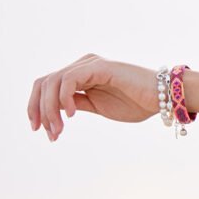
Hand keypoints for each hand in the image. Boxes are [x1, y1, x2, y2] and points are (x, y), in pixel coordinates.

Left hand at [27, 54, 159, 140]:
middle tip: (49, 134)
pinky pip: (69, 80)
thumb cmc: (136, 103)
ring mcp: (89, 64)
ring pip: (52, 83)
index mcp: (81, 74)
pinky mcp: (99, 66)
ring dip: (50, 110)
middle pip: (43, 83)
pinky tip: (73, 114)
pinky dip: (64, 99)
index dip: (36, 108)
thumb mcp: (98, 107)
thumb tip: (53, 112)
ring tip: (59, 130)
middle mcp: (82, 65)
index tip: (39, 130)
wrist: (162, 98)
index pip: (46, 86)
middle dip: (39, 110)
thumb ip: (77, 104)